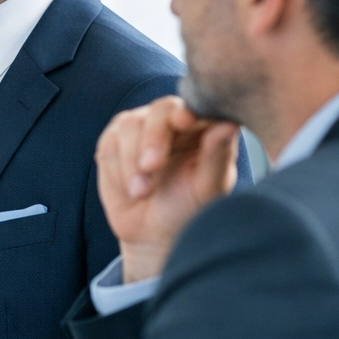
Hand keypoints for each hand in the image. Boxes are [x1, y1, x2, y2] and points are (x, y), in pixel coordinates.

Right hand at [95, 96, 240, 282]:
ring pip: (130, 125)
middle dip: (153, 138)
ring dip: (132, 161)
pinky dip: (118, 169)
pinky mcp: (114, 140)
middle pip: (160, 110)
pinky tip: (130, 189)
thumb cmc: (189, 209)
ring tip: (142, 192)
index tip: (184, 121)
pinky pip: (110, 142)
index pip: (197, 105)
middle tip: (151, 167)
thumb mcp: (208, 188)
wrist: (154, 233)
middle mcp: (173, 119)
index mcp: (204, 126)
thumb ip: (217, 156)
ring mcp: (142, 126)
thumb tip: (228, 125)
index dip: (188, 110)